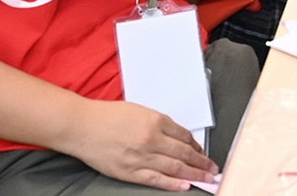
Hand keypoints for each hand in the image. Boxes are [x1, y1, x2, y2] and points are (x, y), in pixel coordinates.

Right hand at [63, 97, 218, 190]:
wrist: (83, 126)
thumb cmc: (109, 116)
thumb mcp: (140, 112)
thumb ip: (160, 124)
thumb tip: (177, 138)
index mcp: (156, 121)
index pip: (185, 136)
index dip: (197, 147)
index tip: (204, 153)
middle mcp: (152, 139)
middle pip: (184, 153)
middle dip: (202, 162)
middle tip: (213, 168)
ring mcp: (141, 157)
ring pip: (175, 168)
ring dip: (194, 174)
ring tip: (206, 179)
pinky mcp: (129, 171)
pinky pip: (156, 180)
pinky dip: (172, 184)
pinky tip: (185, 186)